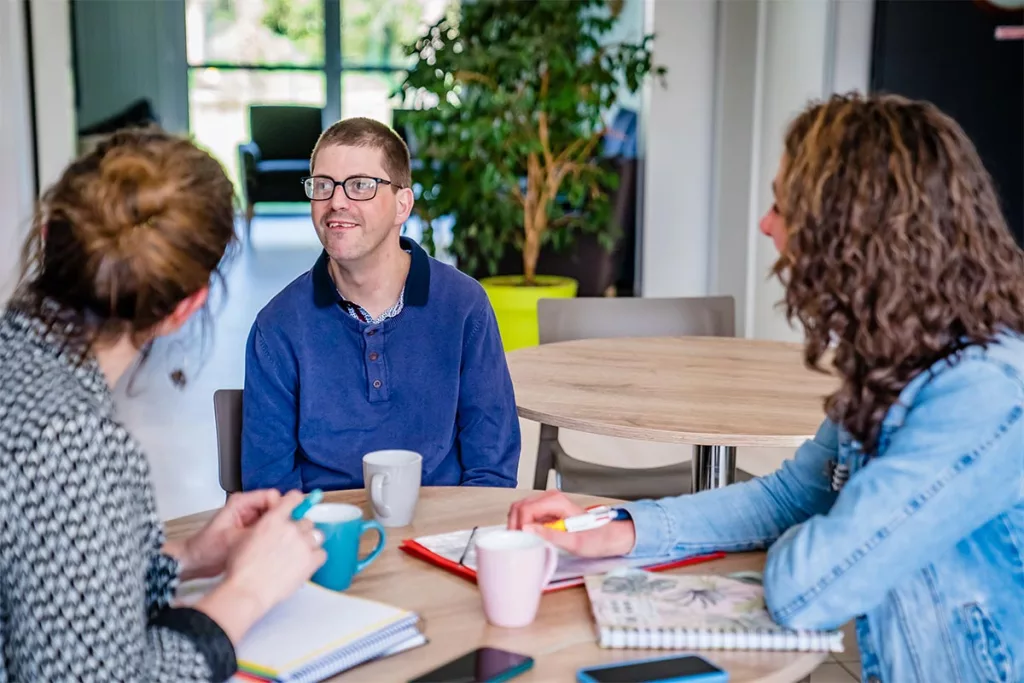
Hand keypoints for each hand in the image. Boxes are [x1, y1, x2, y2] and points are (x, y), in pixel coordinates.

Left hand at [168, 489, 282, 580]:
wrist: (195, 562)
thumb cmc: (207, 549)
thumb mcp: (233, 540)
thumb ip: (256, 532)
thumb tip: (280, 528)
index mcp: (241, 503)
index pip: (271, 496)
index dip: (281, 508)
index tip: (286, 523)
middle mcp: (248, 507)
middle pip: (275, 506)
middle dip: (282, 519)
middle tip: (287, 535)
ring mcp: (250, 518)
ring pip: (274, 518)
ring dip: (278, 528)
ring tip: (281, 542)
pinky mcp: (252, 529)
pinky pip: (269, 528)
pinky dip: (273, 535)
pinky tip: (275, 547)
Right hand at [221, 490, 326, 613]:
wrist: (247, 590)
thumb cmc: (241, 569)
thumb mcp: (243, 538)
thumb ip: (261, 527)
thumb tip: (270, 526)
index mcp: (272, 520)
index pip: (293, 499)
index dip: (297, 502)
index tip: (300, 504)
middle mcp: (290, 528)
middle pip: (307, 521)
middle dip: (300, 530)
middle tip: (291, 543)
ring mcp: (302, 544)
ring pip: (317, 535)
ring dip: (309, 543)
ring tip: (298, 555)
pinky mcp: (311, 560)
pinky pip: (322, 553)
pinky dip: (315, 558)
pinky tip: (304, 565)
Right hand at [507, 490, 636, 557]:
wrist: (607, 536)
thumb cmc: (595, 538)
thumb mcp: (574, 541)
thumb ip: (550, 534)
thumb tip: (527, 529)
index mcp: (556, 501)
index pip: (526, 509)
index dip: (518, 525)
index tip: (519, 540)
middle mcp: (550, 498)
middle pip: (519, 506)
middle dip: (514, 524)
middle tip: (516, 542)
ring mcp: (547, 503)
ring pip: (520, 509)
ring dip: (516, 524)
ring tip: (521, 540)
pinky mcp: (546, 510)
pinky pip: (526, 514)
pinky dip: (522, 524)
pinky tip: (527, 536)